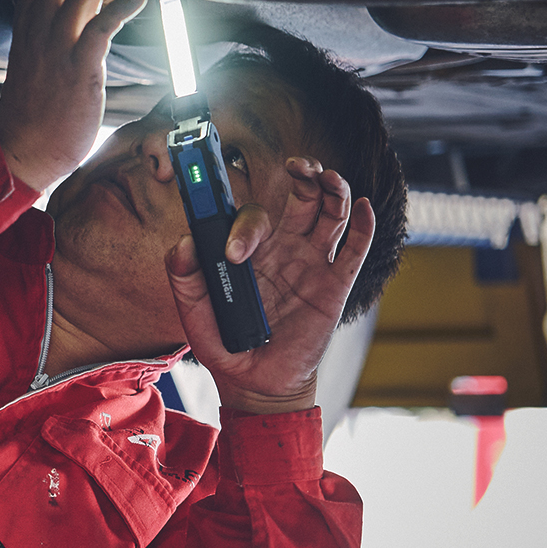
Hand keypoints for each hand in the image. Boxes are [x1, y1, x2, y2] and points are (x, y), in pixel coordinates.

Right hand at [0, 0, 149, 192]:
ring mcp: (57, 47)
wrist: (25, 148)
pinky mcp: (78, 70)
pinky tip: (140, 1)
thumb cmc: (39, 102)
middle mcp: (39, 26)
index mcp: (28, 18)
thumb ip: (66, 16)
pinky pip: (102, 27)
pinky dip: (125, 6)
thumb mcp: (43, 50)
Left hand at [167, 156, 376, 413]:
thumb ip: (184, 277)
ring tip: (329, 178)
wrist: (256, 381)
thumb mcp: (194, 312)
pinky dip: (363, 225)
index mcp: (250, 250)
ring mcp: (311, 265)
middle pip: (302, 199)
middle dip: (303, 176)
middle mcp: (284, 249)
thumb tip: (183, 244)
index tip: (234, 253)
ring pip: (331, 215)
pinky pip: (354, 251)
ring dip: (335, 190)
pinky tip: (362, 205)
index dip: (245, 226)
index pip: (254, 216)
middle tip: (298, 166)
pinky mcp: (335, 286)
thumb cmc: (224, 342)